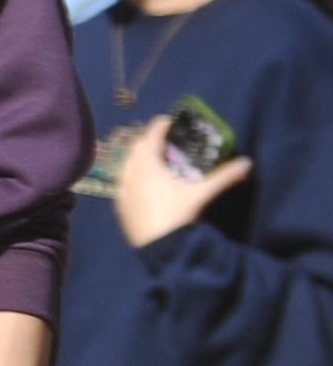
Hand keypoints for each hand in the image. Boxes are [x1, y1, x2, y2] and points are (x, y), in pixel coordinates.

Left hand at [114, 129, 251, 252]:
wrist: (157, 245)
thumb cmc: (177, 213)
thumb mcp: (202, 193)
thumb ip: (224, 176)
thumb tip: (246, 163)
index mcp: (148, 165)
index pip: (151, 137)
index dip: (159, 126)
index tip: (167, 120)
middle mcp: (130, 172)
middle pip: (135, 148)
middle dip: (147, 140)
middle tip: (161, 139)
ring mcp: (121, 188)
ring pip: (125, 165)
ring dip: (136, 157)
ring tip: (150, 158)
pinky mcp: (119, 204)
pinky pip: (121, 182)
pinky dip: (130, 176)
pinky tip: (139, 181)